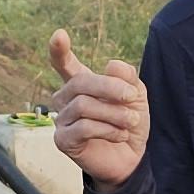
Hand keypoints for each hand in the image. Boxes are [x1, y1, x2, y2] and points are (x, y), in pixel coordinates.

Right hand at [47, 29, 149, 184]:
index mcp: (80, 84)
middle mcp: (65, 100)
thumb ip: (126, 77)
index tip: (59, 35)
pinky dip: (107, 129)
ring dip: (113, 113)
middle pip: (80, 82)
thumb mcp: (135, 95)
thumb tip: (110, 65)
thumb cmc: (129, 124)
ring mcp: (61, 120)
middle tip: (132, 97)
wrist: (131, 158)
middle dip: (109, 87)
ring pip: (83, 105)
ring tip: (131, 121)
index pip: (64, 64)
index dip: (59, 50)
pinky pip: (83, 127)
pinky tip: (120, 135)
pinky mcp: (63, 141)